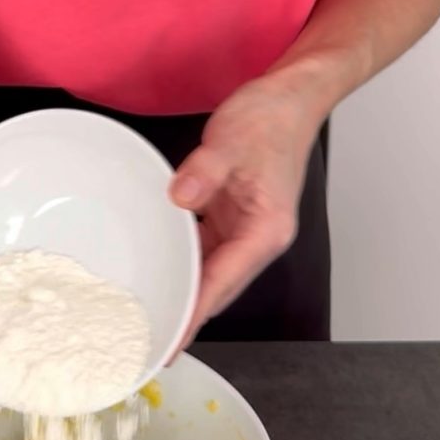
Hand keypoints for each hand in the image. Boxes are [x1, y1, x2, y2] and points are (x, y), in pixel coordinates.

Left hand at [170, 78, 322, 341]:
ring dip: (184, 291)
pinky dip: (182, 262)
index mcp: (265, 230)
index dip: (195, 316)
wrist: (290, 96)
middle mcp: (258, 238)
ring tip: (149, 315)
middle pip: (218, 288)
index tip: (173, 343)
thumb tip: (178, 199)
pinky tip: (159, 268)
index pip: (223, 283)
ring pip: (209, 272)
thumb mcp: (230, 140)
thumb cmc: (270, 118)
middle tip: (149, 341)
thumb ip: (203, 172)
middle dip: (187, 316)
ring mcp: (246, 229)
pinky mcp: (232, 217)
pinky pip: (204, 249)